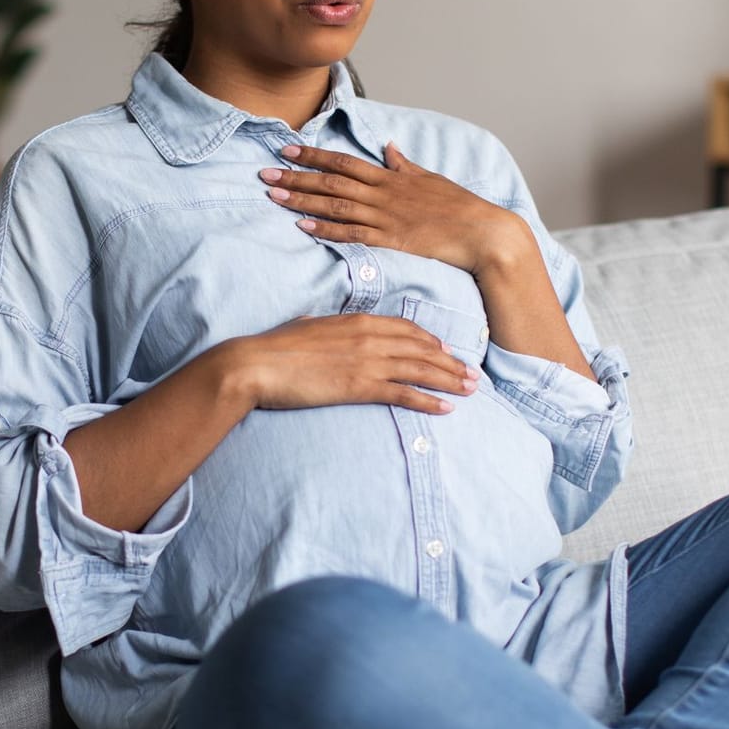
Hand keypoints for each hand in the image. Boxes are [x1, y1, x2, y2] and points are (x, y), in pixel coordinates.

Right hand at [226, 313, 479, 415]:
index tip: (446, 350)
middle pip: (422, 349)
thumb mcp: (304, 326)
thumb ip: (321, 325)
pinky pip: (404, 393)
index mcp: (357, 320)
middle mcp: (369, 337)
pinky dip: (429, 401)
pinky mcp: (360, 386)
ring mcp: (367, 361)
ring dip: (449, 380)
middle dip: (451, 362)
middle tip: (472, 374)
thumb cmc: (274, 347)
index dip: (430, 340)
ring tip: (470, 390)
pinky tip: (446, 408)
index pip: (406, 328)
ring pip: (421, 369)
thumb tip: (316, 323)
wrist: (256, 364)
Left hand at [259, 142, 530, 275]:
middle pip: (331, 182)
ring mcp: (385, 217)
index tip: (287, 150)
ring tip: (274, 197)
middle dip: (296, 177)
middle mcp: (383, 193)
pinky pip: (351, 234)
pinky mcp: (391, 240)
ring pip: (335, 206)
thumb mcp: (429, 178)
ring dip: (302, 201)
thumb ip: (403, 164)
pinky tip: (303, 226)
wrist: (481, 232)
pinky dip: (326, 229)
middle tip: (264, 173)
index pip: (343, 162)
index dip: (313, 155)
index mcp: (390, 177)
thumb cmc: (459, 206)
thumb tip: (388, 147)